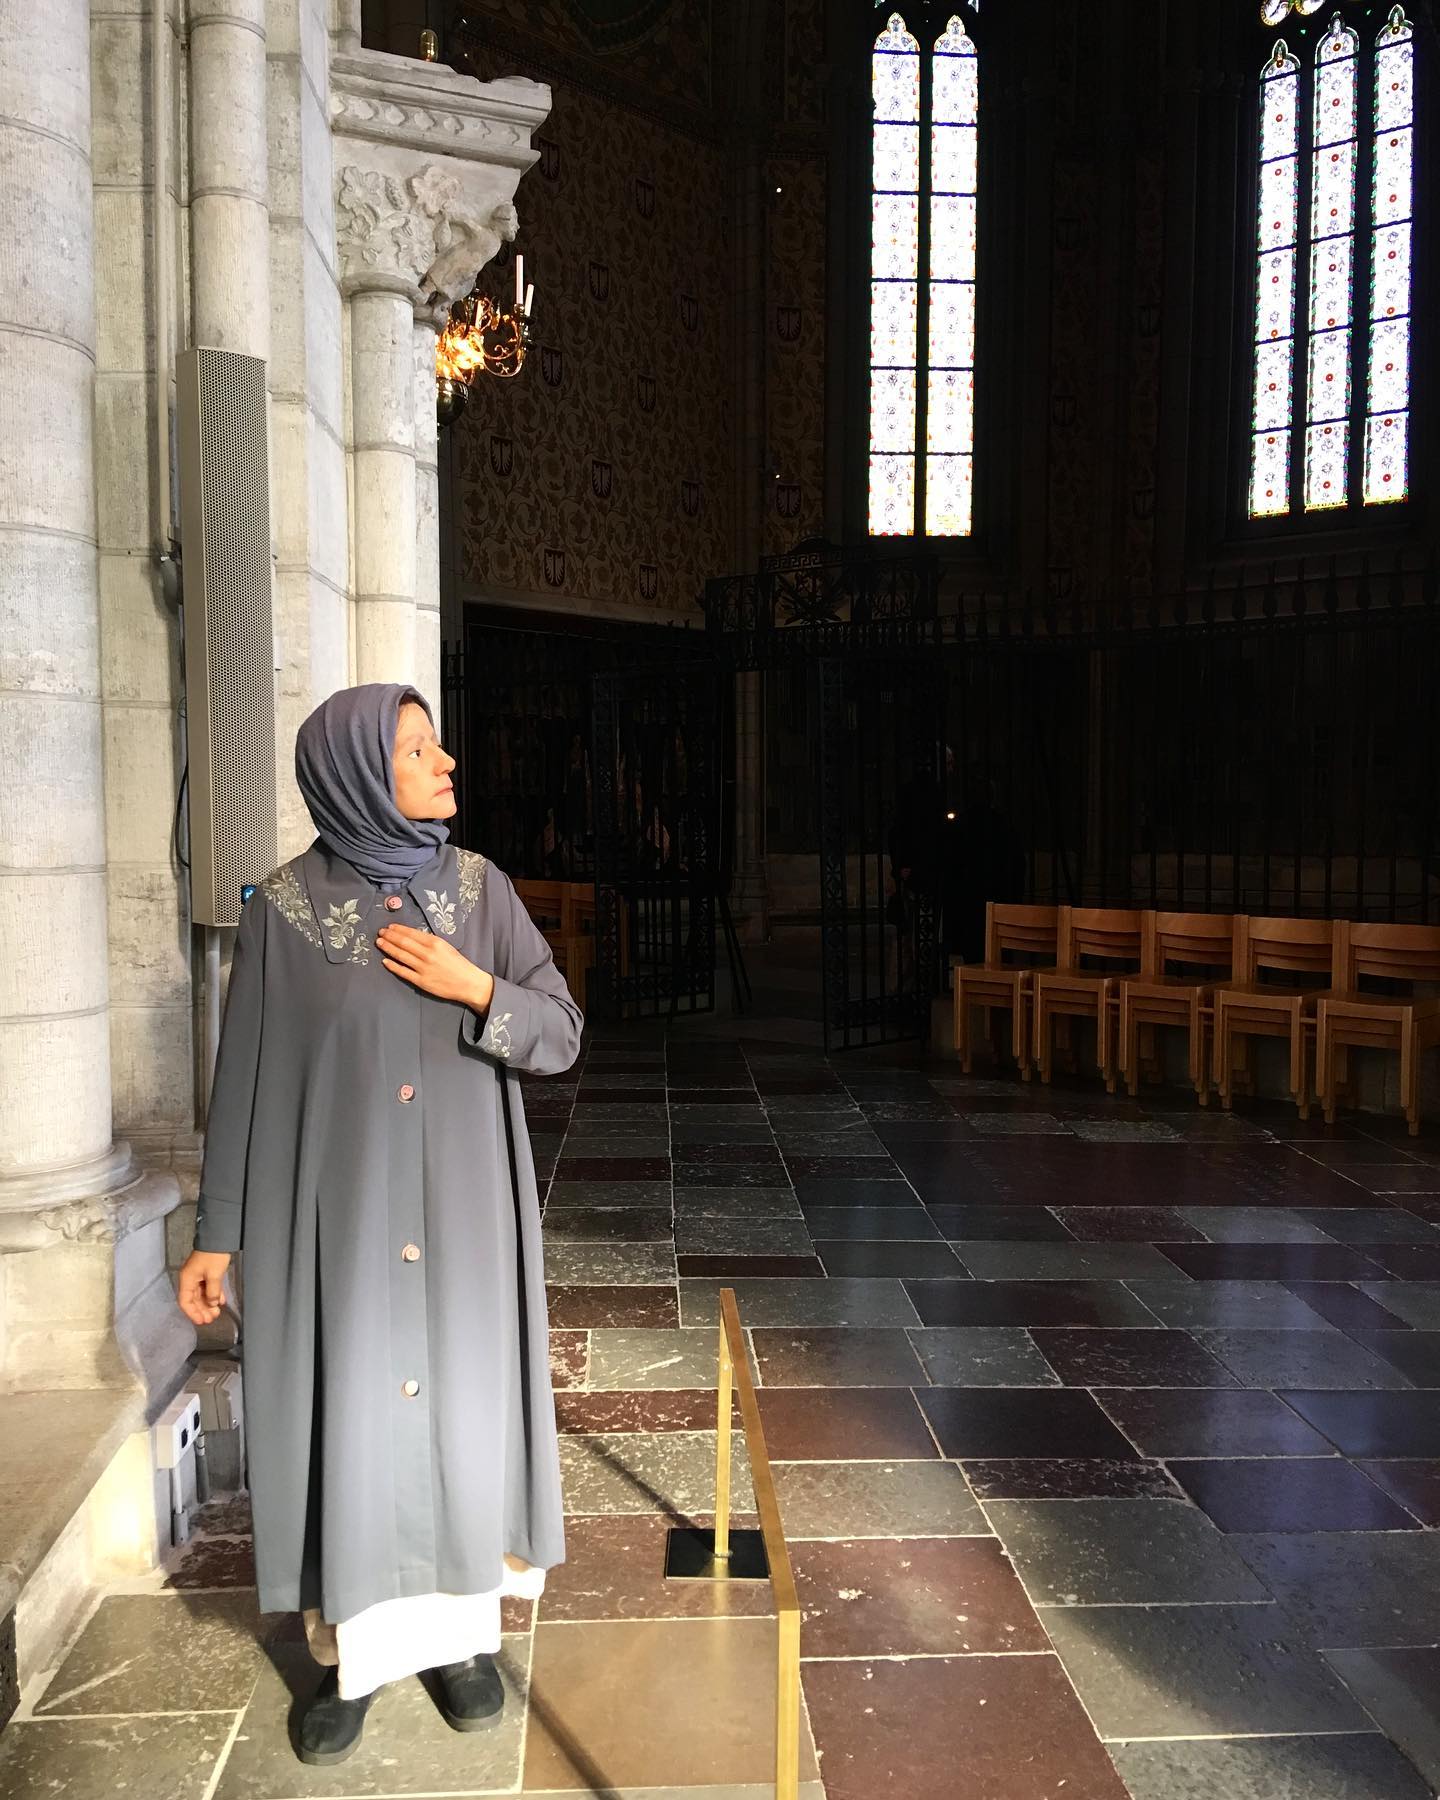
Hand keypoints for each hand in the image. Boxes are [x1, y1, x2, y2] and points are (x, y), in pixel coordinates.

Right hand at [178, 1251, 230, 1325]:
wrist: (219, 1237)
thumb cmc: (213, 1255)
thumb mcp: (214, 1275)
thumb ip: (213, 1292)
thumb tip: (213, 1304)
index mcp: (187, 1280)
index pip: (185, 1301)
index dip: (192, 1313)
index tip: (201, 1321)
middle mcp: (190, 1279)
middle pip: (193, 1300)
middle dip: (201, 1310)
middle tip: (211, 1319)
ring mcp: (197, 1276)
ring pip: (201, 1295)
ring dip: (208, 1304)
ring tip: (216, 1313)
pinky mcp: (205, 1273)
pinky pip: (207, 1288)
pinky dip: (213, 1295)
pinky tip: (220, 1302)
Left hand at [377, 923, 494, 1011]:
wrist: (468, 983)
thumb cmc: (458, 964)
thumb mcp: (446, 946)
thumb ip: (430, 942)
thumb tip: (412, 937)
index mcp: (435, 943)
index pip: (412, 933)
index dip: (398, 929)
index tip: (390, 927)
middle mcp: (427, 954)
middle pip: (403, 943)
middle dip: (390, 936)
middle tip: (380, 932)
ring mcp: (423, 968)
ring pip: (400, 955)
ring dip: (388, 948)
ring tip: (380, 943)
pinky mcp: (421, 981)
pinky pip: (403, 972)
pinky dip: (393, 966)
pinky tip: (385, 961)